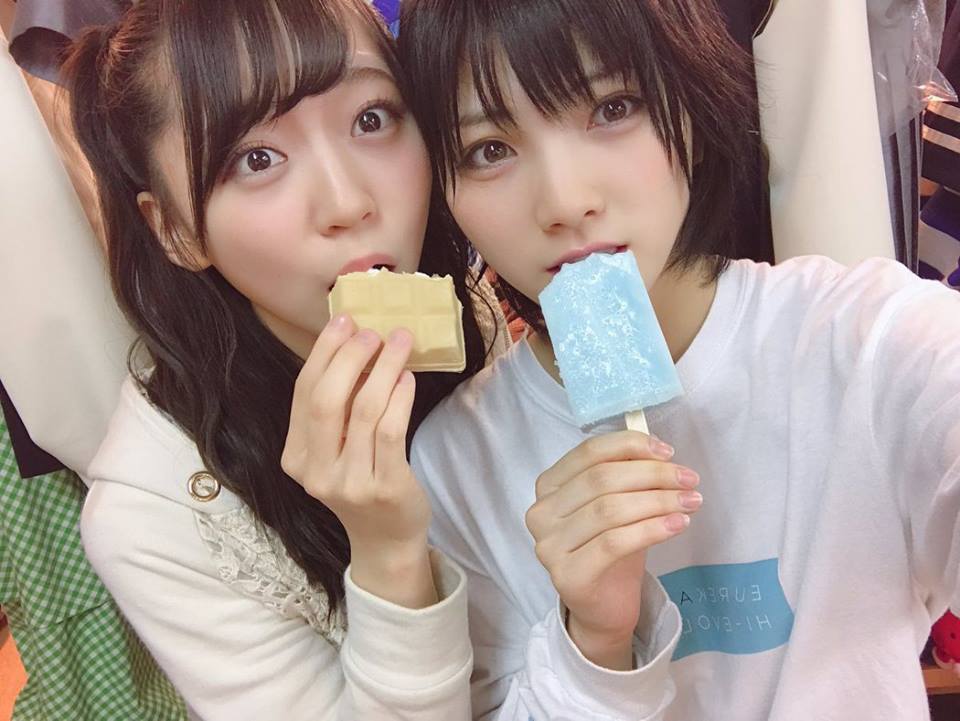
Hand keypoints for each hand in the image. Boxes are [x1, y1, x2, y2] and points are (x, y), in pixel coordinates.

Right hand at [281, 315, 435, 607]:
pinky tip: (408, 378)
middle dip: (350, 356)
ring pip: (363, 410)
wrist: (386, 540)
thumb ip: (335, 409)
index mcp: (295, 457)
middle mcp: (315, 471)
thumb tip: (354, 343)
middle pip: (326, 399)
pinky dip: (400, 397)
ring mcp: (348, 483)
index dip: (324, 353)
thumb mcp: (334, 450)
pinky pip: (390, 430)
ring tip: (399, 342)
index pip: (304, 393)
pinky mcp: (384, 487)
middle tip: (373, 331)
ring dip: (383, 368)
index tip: (344, 321)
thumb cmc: (361, 482)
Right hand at [525, 431, 700, 668]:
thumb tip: (659, 452)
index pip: (588, 453)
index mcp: (549, 486)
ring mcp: (549, 546)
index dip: (629, 446)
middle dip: (652, 474)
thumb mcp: (615, 504)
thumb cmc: (610, 548)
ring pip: (609, 510)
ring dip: (658, 501)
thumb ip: (626, 476)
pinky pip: (615, 543)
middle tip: (689, 479)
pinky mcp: (569, 575)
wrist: (602, 607)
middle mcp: (541, 513)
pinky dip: (652, 529)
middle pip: (601, 479)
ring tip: (691, 502)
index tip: (667, 452)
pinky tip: (678, 524)